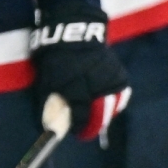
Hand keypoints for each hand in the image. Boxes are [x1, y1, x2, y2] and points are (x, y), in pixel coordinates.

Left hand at [30, 6, 128, 139]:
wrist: (74, 34)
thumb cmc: (56, 60)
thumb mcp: (46, 83)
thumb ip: (48, 104)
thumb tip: (48, 125)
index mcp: (77, 90)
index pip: (80, 118)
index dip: (78, 128)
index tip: (75, 132)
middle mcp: (97, 87)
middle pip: (101, 115)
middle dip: (94, 125)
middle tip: (87, 129)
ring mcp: (111, 80)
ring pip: (114, 106)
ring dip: (106, 114)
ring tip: (98, 117)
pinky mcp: (119, 73)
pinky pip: (121, 94)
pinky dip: (115, 101)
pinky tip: (108, 103)